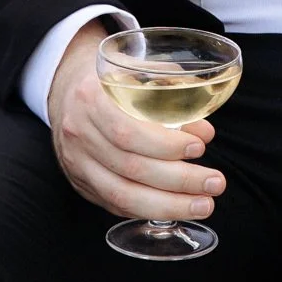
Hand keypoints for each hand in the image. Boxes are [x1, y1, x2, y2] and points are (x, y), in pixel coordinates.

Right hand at [46, 22, 225, 221]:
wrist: (67, 90)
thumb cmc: (112, 79)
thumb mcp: (138, 70)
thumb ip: (172, 95)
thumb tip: (204, 130)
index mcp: (91, 98)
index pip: (127, 131)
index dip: (165, 145)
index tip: (199, 147)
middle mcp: (79, 133)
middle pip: (130, 167)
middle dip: (179, 181)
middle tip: (215, 182)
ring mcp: (77, 162)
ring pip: (122, 195)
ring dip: (168, 204)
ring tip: (204, 204)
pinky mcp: (82, 183)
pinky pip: (116, 205)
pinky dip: (149, 210)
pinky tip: (177, 208)